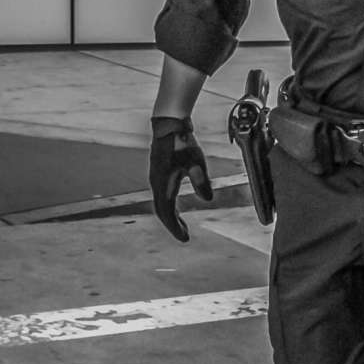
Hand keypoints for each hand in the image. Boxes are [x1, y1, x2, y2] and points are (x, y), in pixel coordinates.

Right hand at [148, 117, 211, 242]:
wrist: (170, 124)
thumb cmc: (183, 142)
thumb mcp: (196, 162)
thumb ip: (201, 180)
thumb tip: (207, 199)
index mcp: (162, 184)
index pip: (166, 212)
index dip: (174, 227)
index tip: (184, 239)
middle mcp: (156, 183)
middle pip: (162, 210)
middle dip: (173, 224)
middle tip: (185, 236)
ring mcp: (156, 178)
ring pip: (161, 203)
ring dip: (171, 215)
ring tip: (182, 226)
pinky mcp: (159, 172)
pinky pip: (162, 195)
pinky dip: (170, 205)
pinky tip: (177, 206)